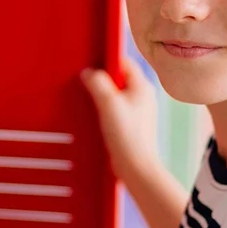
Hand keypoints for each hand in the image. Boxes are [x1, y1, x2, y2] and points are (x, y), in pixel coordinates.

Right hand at [81, 57, 158, 181]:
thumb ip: (98, 83)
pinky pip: (113, 109)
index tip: (90, 62)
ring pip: (114, 94)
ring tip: (87, 99)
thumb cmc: (127, 136)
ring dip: (99, 95)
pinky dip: (102, 109)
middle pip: (117, 78)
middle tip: (85, 82)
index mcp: (142, 87)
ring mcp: (136, 111)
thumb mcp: (109, 103)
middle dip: (100, 79)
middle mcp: (141, 97)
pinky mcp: (129, 125)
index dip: (106, 60)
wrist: (135, 168)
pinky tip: (92, 115)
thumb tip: (88, 72)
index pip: (123, 62)